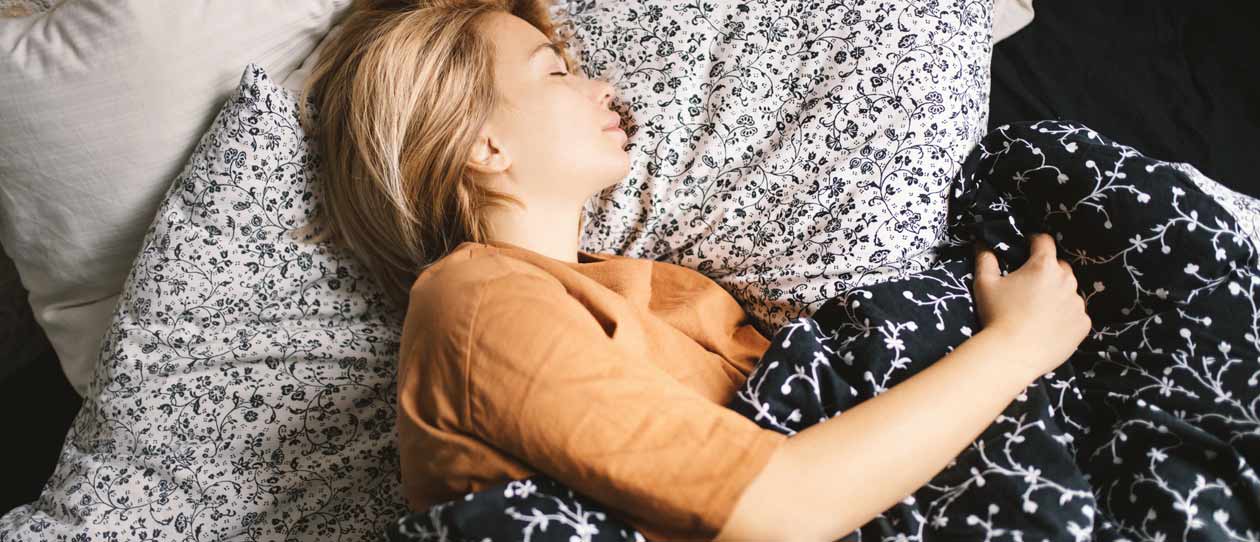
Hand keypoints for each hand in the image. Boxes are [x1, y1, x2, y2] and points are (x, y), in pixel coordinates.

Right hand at [972, 233, 1091, 375]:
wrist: (1013, 354)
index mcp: (1043, 266)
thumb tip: (982, 244)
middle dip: (1047, 271)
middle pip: (1060, 267)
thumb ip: (985, 259)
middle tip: (1030, 286)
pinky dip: (1065, 316)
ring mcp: (1077, 303)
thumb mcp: (984, 284)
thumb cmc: (997, 316)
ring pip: (1069, 291)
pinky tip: (1049, 326)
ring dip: (1057, 294)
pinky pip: (1076, 314)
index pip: (1044, 242)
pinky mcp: (1083, 324)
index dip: (1034, 242)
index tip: (1027, 248)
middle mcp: (1066, 280)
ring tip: (1039, 310)